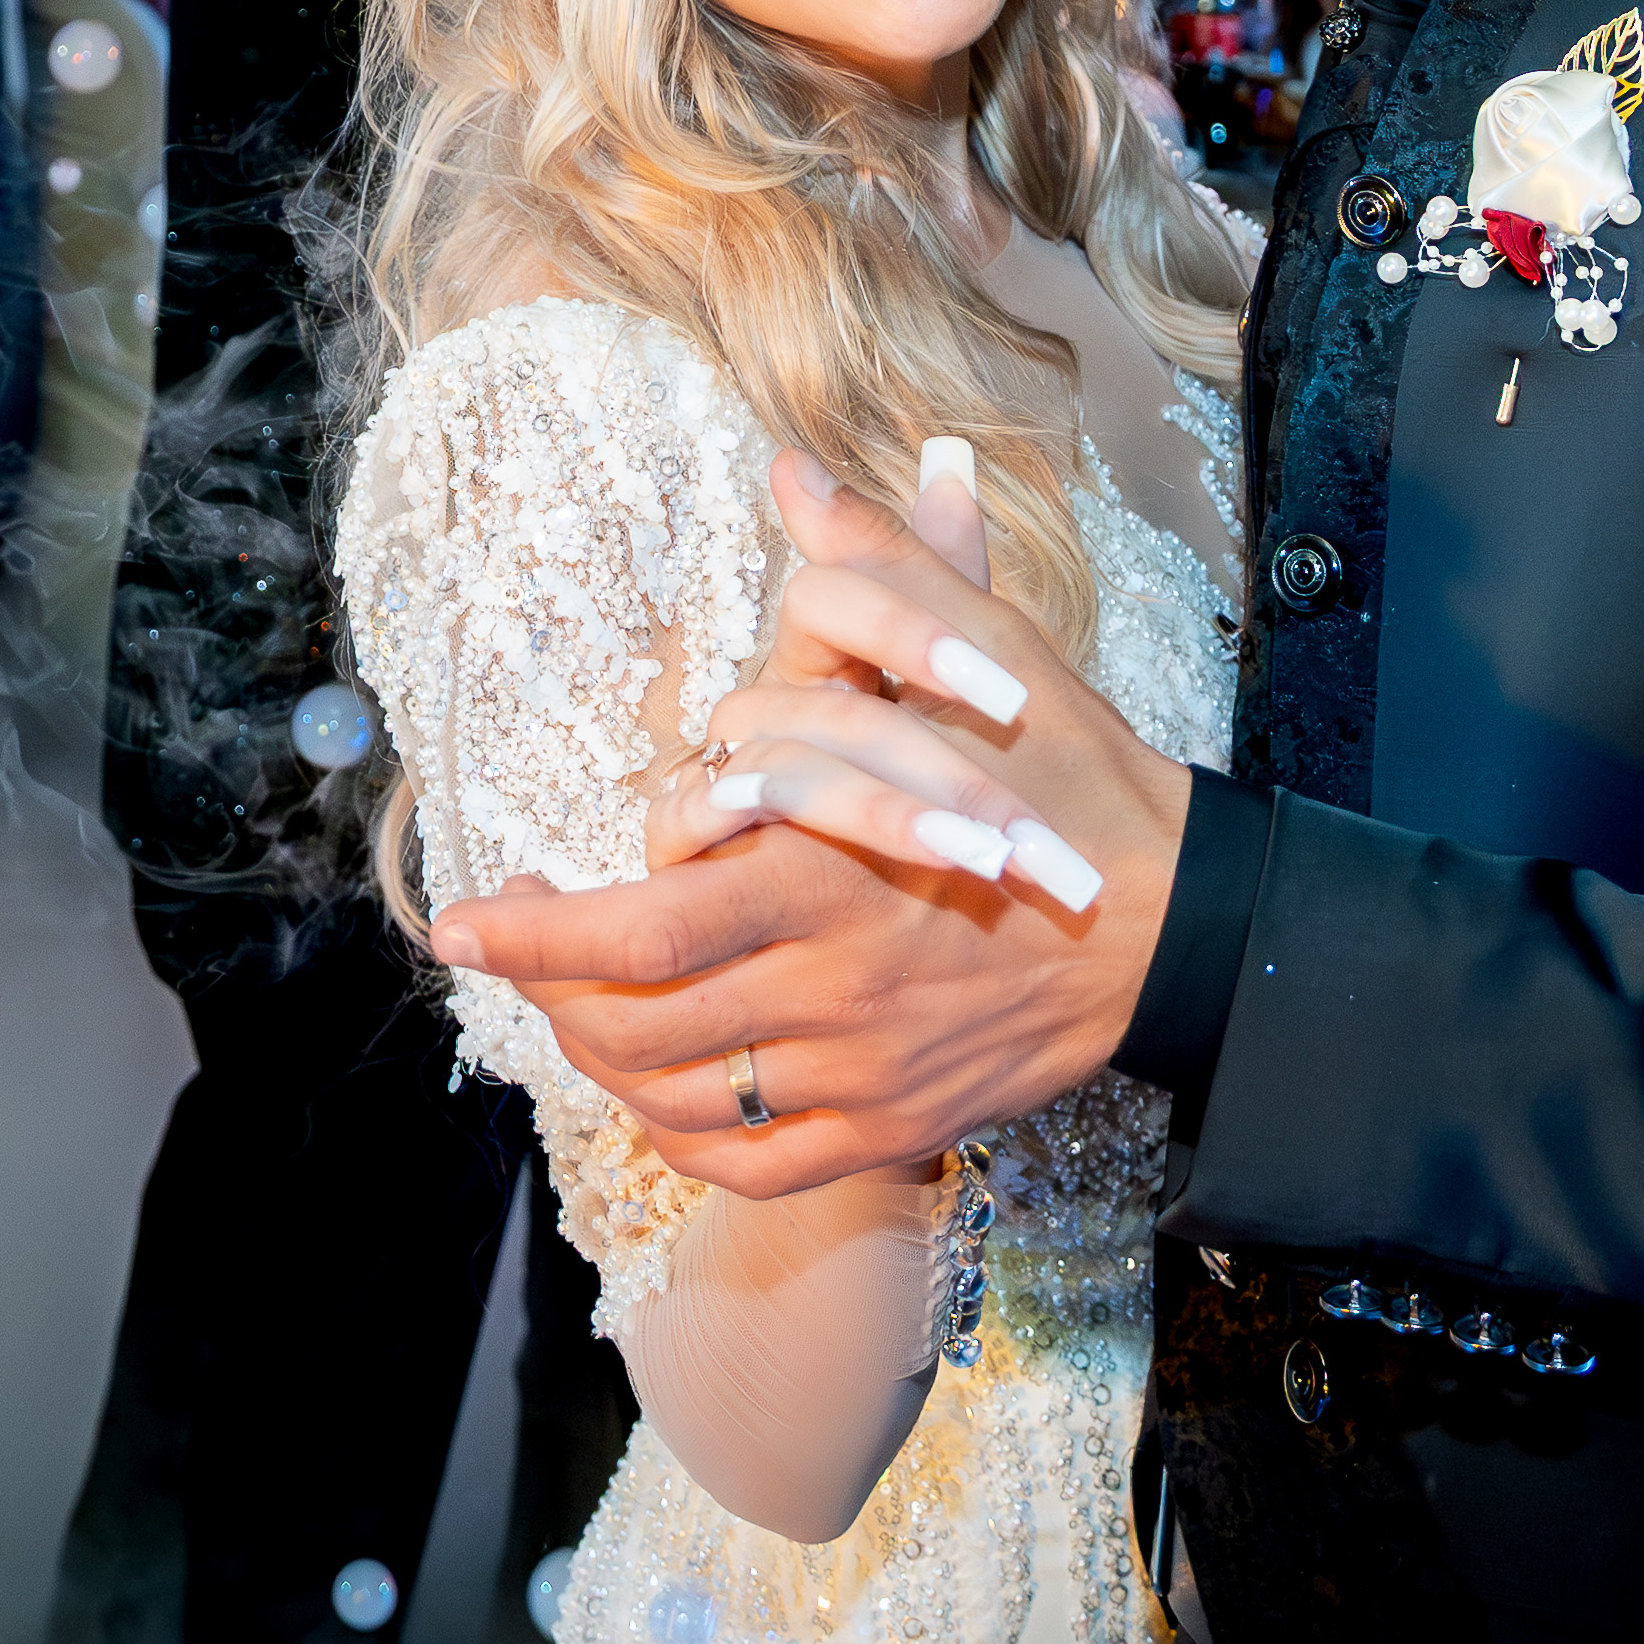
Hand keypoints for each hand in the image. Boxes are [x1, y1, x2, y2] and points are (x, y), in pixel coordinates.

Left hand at [432, 448, 1193, 1197]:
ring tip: (571, 1007)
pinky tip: (661, 1094)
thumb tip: (793, 474)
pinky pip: (758, 1169)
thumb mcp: (986, 659)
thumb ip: (877, 572)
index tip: (461, 917)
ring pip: (683, 1100)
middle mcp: (834, 991)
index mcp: (829, 877)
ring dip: (601, 1062)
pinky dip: (686, 1143)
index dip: (534, 933)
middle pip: (637, 1025)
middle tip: (502, 950)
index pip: (640, 928)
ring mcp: (865, 1076)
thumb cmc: (1075, 784)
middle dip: (544, 992)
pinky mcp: (898, 1131)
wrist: (1181, 925)